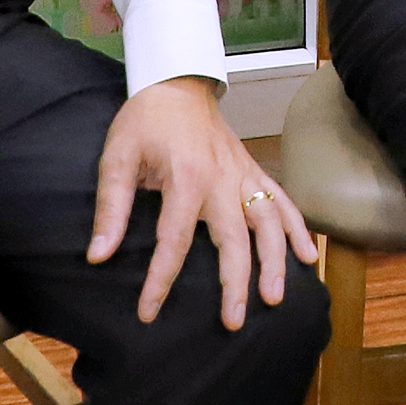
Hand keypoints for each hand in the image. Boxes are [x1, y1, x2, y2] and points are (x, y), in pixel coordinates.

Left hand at [89, 75, 317, 329]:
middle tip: (234, 322)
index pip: (173, 240)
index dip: (160, 280)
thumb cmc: (144, 121)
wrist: (177, 82)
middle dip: (236, 282)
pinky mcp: (253, 171)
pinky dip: (298, 228)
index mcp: (186, 178)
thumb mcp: (117, 158)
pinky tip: (308, 256)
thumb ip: (112, 208)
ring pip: (269, 221)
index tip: (148, 312)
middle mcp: (222, 179)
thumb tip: (97, 256)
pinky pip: (282, 201)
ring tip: (276, 296)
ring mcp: (243, 174)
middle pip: (235, 238)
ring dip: (275, 260)